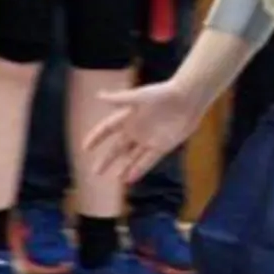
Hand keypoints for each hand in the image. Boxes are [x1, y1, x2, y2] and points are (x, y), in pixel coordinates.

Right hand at [84, 81, 207, 184]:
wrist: (188, 99)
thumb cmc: (163, 94)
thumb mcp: (139, 96)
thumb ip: (119, 99)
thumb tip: (98, 95)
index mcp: (128, 116)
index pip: (107, 128)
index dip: (96, 137)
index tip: (85, 148)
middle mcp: (136, 129)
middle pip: (118, 148)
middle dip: (106, 159)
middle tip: (95, 172)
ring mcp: (149, 139)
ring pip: (132, 157)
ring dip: (123, 168)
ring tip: (114, 180)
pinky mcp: (162, 146)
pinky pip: (147, 161)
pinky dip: (138, 170)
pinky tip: (129, 179)